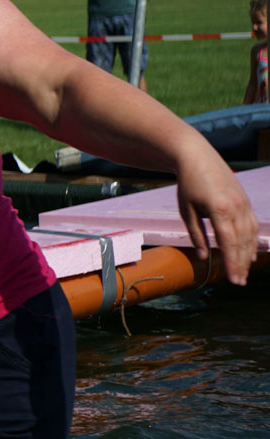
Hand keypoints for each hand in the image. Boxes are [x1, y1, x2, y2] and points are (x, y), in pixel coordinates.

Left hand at [175, 150, 259, 283]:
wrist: (197, 156)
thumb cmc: (188, 184)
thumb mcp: (187, 210)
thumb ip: (196, 234)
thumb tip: (204, 257)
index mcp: (220, 210)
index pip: (229, 242)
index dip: (232, 262)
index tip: (233, 279)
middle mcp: (237, 207)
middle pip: (242, 242)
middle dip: (241, 264)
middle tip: (239, 282)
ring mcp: (244, 203)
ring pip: (250, 235)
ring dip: (248, 255)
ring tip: (244, 272)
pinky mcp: (246, 201)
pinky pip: (252, 225)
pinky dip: (252, 241)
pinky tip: (249, 254)